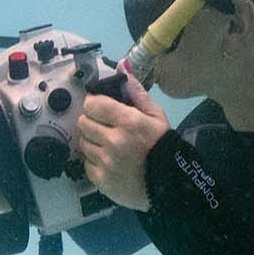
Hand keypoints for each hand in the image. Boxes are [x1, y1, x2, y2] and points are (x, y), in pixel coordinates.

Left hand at [76, 73, 168, 211]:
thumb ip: (137, 93)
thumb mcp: (156, 116)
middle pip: (83, 122)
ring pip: (83, 143)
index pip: (93, 104)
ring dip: (93, 142)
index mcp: (128, 122)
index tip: (101, 108)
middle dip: (92, 122)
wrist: (170, 185)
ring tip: (108, 146)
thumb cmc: (163, 147)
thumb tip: (121, 68)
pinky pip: (86, 164)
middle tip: (105, 128)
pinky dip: (95, 162)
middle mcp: (113, 141)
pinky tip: (109, 162)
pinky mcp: (100, 180)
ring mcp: (105, 162)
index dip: (95, 104)